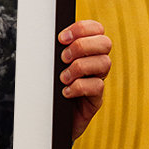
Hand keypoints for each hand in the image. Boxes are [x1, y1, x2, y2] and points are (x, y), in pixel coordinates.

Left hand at [58, 19, 111, 140]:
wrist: (49, 120)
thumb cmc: (47, 88)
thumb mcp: (50, 65)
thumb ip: (54, 50)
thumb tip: (43, 36)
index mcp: (86, 50)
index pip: (96, 29)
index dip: (82, 28)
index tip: (61, 38)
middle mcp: (95, 63)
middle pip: (105, 43)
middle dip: (82, 46)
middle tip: (63, 58)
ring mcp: (97, 80)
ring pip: (104, 63)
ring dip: (79, 67)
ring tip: (63, 78)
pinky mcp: (96, 99)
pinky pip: (97, 86)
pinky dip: (79, 87)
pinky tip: (65, 92)